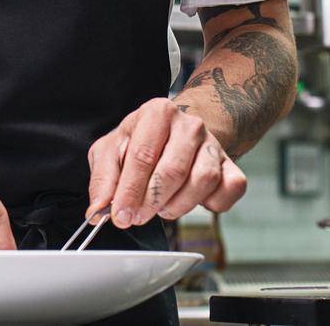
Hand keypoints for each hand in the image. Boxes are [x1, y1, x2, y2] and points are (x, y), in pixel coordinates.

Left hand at [86, 98, 246, 226]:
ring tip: (161, 207)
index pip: (143, 155)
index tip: (120, 215)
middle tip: (137, 216)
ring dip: (178, 205)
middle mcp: (190, 125)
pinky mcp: (230, 165)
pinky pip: (229, 190)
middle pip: (173, 170)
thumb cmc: (141, 142)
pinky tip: (191, 201)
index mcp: (157, 113)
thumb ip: (103, 178)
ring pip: (202, 181)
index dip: (129, 190)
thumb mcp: (112, 150)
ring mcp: (213, 144)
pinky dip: (212, 204)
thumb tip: (98, 209)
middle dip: (151, 201)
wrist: (177, 133)